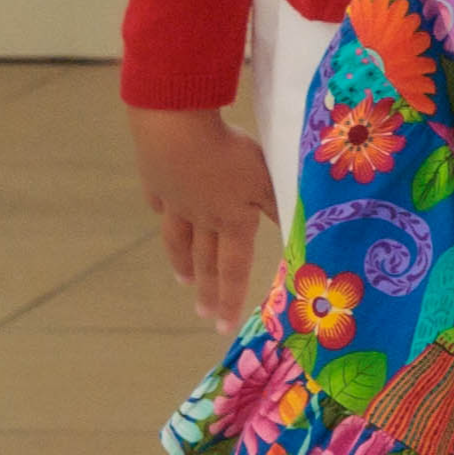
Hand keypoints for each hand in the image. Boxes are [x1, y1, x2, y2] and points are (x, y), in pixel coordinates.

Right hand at [123, 97, 278, 331]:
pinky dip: (162, 211)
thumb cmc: (230, 154)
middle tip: (203, 313)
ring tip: (182, 279)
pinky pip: (161, 202)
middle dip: (206, 290)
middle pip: (204, 260)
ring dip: (182, 261)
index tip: (222, 326)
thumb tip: (296, 232)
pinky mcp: (157, 179)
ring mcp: (175, 200)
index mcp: (231, 220)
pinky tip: (162, 213)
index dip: (230, 297)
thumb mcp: (266, 179)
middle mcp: (201, 217)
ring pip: (178, 238)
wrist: (175, 128)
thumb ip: (279, 206)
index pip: (234, 268)